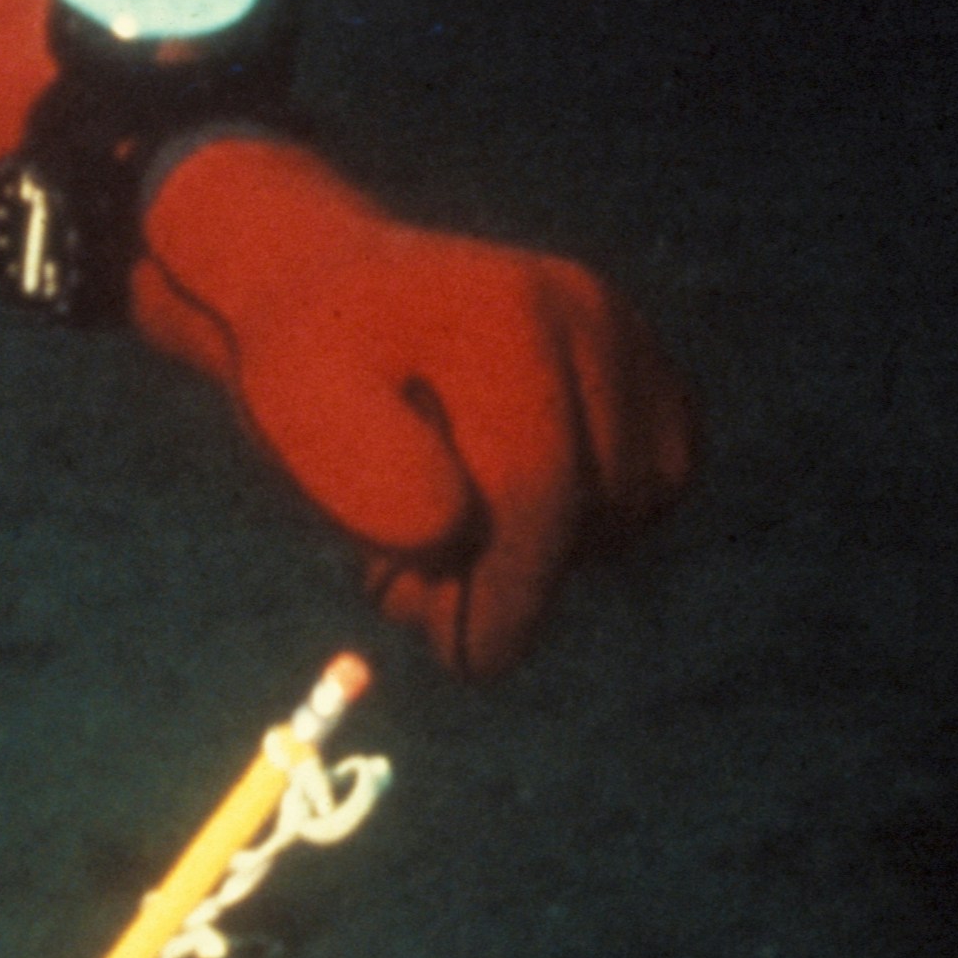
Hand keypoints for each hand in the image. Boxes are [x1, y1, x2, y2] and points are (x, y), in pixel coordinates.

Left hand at [139, 138, 696, 677]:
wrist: (329, 295)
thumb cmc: (306, 367)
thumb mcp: (296, 410)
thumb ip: (362, 471)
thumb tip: (448, 527)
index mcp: (496, 312)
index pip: (535, 487)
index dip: (510, 596)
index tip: (467, 662)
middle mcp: (579, 307)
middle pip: (591, 502)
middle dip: (513, 574)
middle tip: (411, 579)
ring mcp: (623, 331)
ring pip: (633, 500)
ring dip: (553, 550)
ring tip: (450, 529)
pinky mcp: (647, 367)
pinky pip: (661, 479)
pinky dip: (599, 518)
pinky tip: (511, 507)